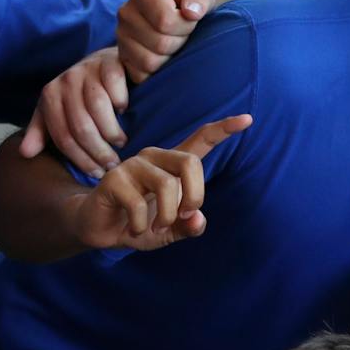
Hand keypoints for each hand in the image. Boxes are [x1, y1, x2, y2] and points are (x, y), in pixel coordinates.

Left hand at [20, 48, 129, 178]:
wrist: (100, 63)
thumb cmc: (80, 95)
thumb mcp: (57, 112)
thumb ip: (42, 133)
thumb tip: (25, 154)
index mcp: (50, 96)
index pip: (63, 137)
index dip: (81, 160)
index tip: (98, 174)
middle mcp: (65, 81)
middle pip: (81, 126)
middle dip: (99, 152)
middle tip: (113, 164)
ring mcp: (87, 70)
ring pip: (98, 108)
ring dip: (112, 131)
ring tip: (120, 142)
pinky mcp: (108, 62)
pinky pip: (114, 86)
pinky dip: (120, 101)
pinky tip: (124, 111)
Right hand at [75, 113, 250, 251]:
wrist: (101, 230)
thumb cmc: (139, 223)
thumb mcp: (171, 229)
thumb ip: (189, 226)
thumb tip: (197, 219)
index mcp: (173, 166)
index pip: (201, 140)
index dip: (224, 129)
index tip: (248, 119)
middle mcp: (155, 158)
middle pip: (190, 162)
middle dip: (195, 196)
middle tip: (184, 216)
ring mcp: (133, 165)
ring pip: (167, 185)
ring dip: (166, 217)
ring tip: (155, 227)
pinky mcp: (114, 178)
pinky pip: (139, 203)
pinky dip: (141, 225)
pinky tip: (134, 228)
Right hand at [118, 0, 215, 83]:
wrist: (180, 14)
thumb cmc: (192, 3)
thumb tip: (192, 12)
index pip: (165, 21)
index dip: (185, 26)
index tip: (189, 19)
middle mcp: (126, 13)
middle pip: (160, 44)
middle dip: (180, 42)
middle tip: (182, 34)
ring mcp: (121, 37)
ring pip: (150, 62)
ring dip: (170, 58)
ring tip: (173, 43)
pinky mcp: (122, 57)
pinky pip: (140, 75)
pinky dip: (156, 73)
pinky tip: (164, 56)